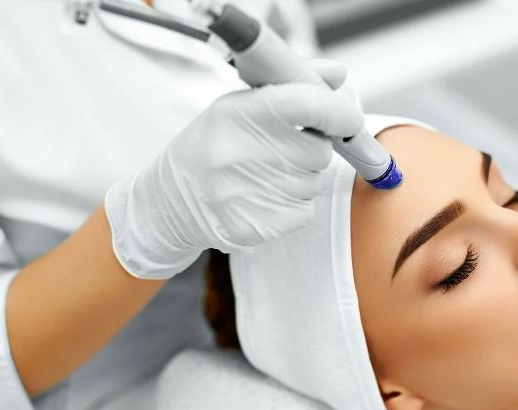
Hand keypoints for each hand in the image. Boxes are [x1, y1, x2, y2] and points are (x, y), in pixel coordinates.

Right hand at [104, 60, 362, 278]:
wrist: (170, 201)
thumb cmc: (211, 146)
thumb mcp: (237, 106)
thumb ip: (292, 86)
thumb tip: (339, 75)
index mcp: (236, 114)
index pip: (304, 104)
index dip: (337, 110)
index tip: (348, 117)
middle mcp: (239, 153)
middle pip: (318, 150)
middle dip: (310, 148)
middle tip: (281, 149)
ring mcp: (247, 193)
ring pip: (314, 182)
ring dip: (301, 177)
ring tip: (265, 174)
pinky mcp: (256, 226)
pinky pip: (306, 210)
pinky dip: (295, 204)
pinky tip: (265, 196)